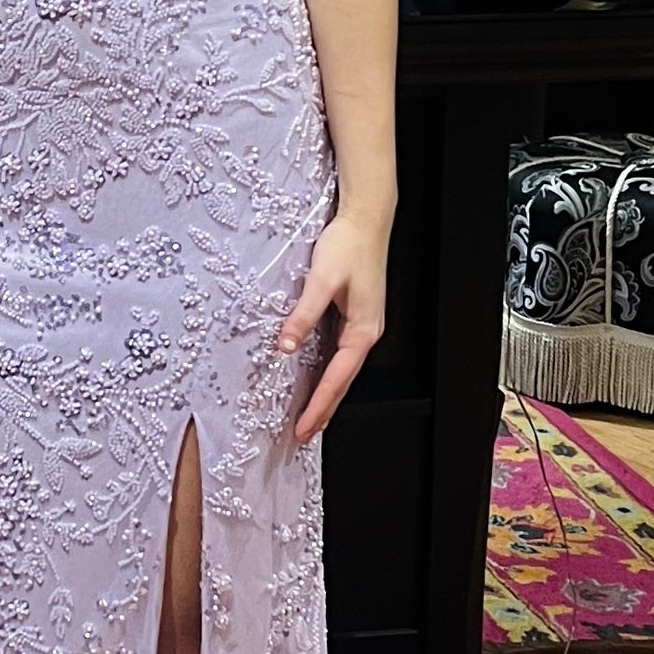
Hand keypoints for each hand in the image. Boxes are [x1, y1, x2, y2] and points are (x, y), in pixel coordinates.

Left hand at [277, 209, 387, 443]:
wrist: (367, 219)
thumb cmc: (349, 245)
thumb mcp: (320, 281)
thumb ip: (303, 315)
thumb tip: (286, 346)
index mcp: (362, 330)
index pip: (336, 378)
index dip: (319, 405)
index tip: (304, 427)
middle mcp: (366, 332)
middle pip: (343, 381)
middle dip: (324, 410)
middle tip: (304, 434)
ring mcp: (364, 324)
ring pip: (343, 370)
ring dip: (327, 395)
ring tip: (311, 417)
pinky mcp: (357, 315)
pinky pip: (342, 354)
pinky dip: (330, 374)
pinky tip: (319, 379)